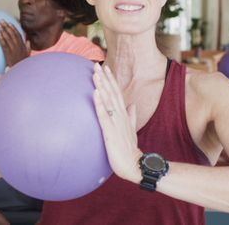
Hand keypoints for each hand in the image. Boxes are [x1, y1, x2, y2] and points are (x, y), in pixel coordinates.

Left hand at [0, 20, 29, 66]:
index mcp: (22, 45)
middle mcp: (18, 46)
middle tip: (1, 21)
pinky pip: (4, 45)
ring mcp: (13, 50)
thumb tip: (28, 41)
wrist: (21, 71)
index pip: (17, 34)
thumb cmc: (23, 63)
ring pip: (7, 38)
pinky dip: (1, 40)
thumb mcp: (28, 55)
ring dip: (2, 31)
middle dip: (6, 27)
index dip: (13, 28)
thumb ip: (28, 48)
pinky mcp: (8, 54)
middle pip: (11, 34)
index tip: (9, 23)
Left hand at [92, 63, 142, 183]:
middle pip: (112, 93)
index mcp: (124, 114)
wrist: (134, 164)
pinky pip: (103, 115)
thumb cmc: (130, 149)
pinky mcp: (110, 131)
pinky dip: (99, 103)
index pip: (117, 93)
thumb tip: (132, 105)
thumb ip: (132, 116)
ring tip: (94, 74)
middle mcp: (120, 115)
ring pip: (107, 100)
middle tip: (96, 65)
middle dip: (104, 78)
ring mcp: (116, 122)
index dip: (111, 80)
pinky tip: (94, 94)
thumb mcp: (131, 129)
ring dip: (101, 86)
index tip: (106, 68)